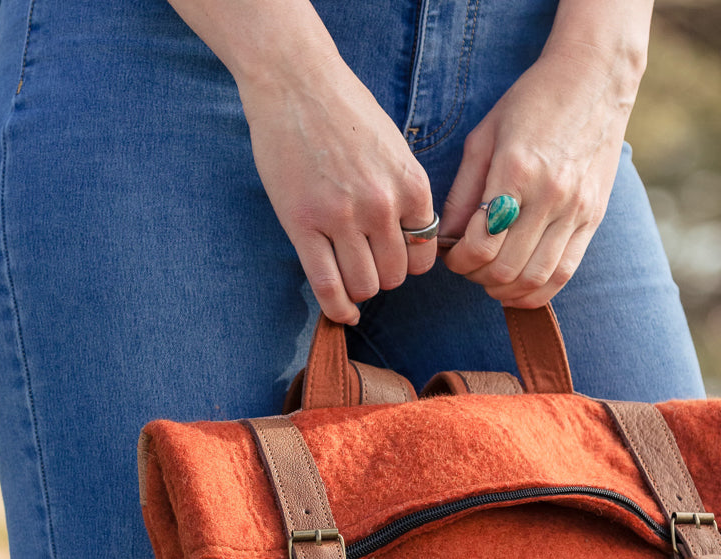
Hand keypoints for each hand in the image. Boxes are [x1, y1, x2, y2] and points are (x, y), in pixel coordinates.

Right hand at [238, 55, 437, 323]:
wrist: (296, 83)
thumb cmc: (346, 111)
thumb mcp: (394, 149)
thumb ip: (404, 194)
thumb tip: (410, 242)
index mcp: (411, 185)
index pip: (424, 255)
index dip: (409, 264)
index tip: (392, 258)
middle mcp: (381, 205)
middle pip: (394, 277)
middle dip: (382, 278)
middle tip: (365, 266)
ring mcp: (341, 218)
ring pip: (363, 286)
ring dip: (358, 291)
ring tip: (348, 277)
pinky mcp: (304, 225)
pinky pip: (328, 286)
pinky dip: (337, 308)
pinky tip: (341, 314)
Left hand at [440, 40, 642, 307]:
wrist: (595, 77)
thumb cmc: (532, 102)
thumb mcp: (485, 137)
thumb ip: (463, 192)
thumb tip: (445, 239)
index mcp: (517, 171)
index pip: (481, 244)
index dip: (458, 261)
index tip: (452, 254)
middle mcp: (550, 195)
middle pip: (506, 269)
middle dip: (477, 276)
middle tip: (468, 265)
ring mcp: (576, 209)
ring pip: (535, 278)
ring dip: (505, 290)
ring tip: (490, 278)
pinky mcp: (593, 218)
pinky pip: (565, 273)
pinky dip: (537, 291)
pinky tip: (518, 287)